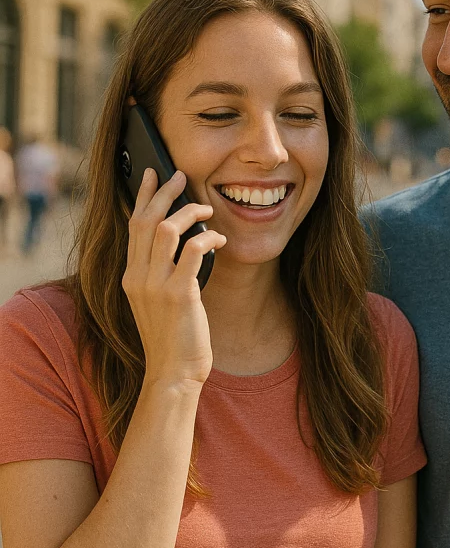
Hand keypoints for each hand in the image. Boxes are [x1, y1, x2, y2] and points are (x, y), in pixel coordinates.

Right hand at [122, 169, 225, 390]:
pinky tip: (219, 240)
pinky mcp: (179, 294)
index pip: (134, 225)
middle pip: (147, 220)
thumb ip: (160, 272)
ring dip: (190, 212)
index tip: (153, 175)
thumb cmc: (173, 337)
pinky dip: (207, 238)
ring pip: (167, 229)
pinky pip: (192, 251)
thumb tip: (181, 240)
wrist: (173, 372)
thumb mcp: (156, 301)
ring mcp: (156, 285)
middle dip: (165, 192)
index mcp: (131, 276)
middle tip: (182, 176)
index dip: (144, 196)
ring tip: (207, 209)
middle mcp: (138, 277)